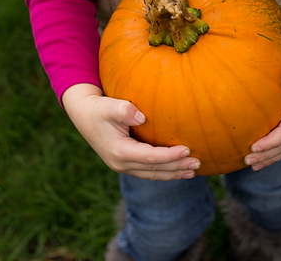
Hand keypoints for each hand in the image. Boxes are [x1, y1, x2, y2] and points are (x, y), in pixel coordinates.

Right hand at [61, 83, 201, 179]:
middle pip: (154, 170)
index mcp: (119, 151)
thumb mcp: (108, 105)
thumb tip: (141, 116)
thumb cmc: (98, 108)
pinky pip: (148, 171)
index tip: (187, 149)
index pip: (150, 158)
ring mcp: (122, 166)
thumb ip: (124, 109)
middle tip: (198, 163)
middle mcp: (121, 163)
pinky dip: (164, 171)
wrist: (83, 115)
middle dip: (177, 167)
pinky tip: (177, 169)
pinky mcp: (125, 163)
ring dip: (173, 173)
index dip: (170, 156)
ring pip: (152, 174)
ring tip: (192, 171)